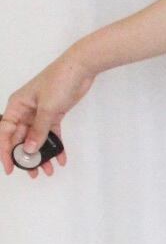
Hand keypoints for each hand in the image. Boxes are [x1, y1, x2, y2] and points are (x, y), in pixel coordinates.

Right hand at [1, 51, 97, 180]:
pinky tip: (60, 159)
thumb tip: (30, 149)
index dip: (5, 151)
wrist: (80, 70)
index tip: (10, 167)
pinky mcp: (54, 114)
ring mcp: (39, 113)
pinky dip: (56, 147)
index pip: (5, 132)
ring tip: (48, 170)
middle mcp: (25, 110)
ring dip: (42, 155)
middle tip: (32, 173)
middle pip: (22, 138)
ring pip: (37, 138)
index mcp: (16, 106)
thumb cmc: (58, 82)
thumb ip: (39, 130)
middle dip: (26, 157)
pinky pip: (52, 134)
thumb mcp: (46, 109)